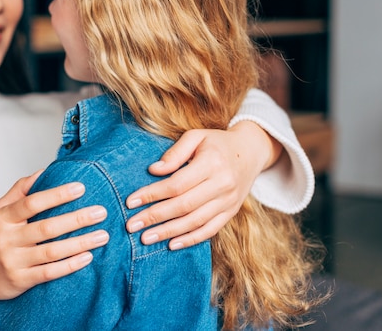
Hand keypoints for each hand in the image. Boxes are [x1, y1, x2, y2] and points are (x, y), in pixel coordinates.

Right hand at [0, 170, 108, 328]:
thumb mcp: (0, 210)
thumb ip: (20, 190)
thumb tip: (44, 171)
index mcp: (4, 218)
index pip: (32, 203)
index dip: (57, 195)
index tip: (80, 188)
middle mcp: (8, 239)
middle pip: (47, 227)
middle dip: (77, 219)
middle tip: (101, 211)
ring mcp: (14, 261)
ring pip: (52, 252)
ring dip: (80, 243)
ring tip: (102, 235)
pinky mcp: (21, 280)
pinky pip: (50, 273)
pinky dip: (70, 265)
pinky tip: (88, 257)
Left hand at [125, 121, 281, 249]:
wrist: (251, 152)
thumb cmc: (217, 142)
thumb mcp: (196, 137)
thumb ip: (175, 153)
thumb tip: (154, 170)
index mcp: (212, 163)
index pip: (177, 184)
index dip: (152, 194)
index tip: (131, 202)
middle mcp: (222, 184)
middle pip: (183, 205)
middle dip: (155, 217)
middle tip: (131, 225)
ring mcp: (228, 201)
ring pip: (195, 221)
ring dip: (168, 232)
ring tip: (145, 238)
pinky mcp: (231, 212)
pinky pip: (210, 230)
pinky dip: (191, 239)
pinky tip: (171, 244)